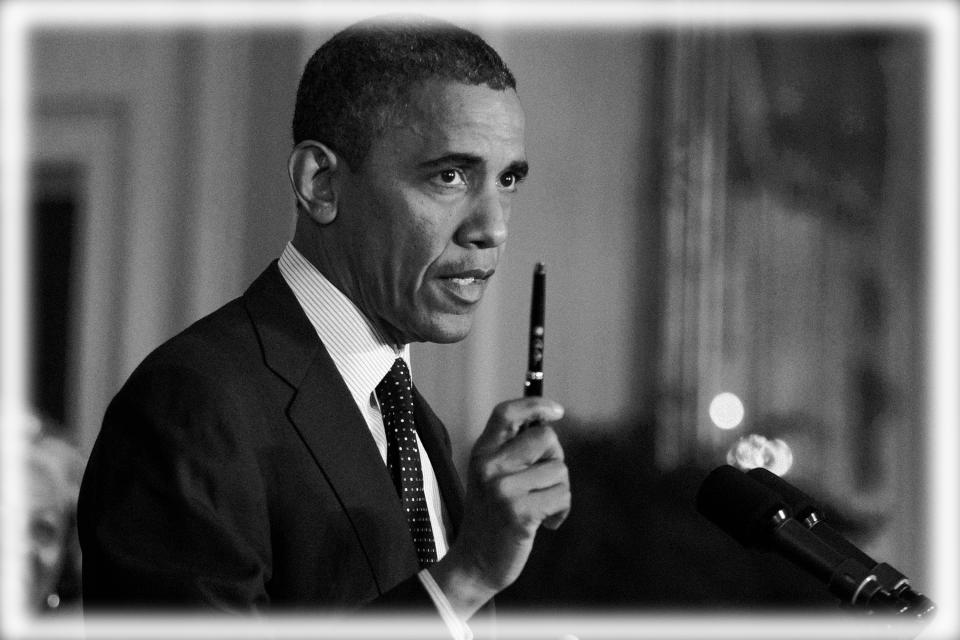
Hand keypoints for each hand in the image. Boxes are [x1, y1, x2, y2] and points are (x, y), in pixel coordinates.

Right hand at [428, 397, 569, 618]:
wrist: (475, 562)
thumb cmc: (492, 516)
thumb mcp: (492, 475)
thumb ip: (512, 449)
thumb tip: (548, 420)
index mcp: (482, 452)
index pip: (506, 413)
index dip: (535, 404)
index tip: (557, 411)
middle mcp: (489, 466)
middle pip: (545, 436)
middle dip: (556, 456)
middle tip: (544, 480)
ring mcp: (503, 489)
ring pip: (559, 469)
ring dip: (559, 490)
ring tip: (541, 507)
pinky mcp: (520, 512)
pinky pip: (562, 496)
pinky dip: (561, 511)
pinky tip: (546, 523)